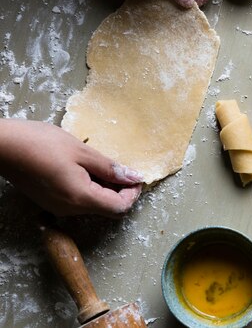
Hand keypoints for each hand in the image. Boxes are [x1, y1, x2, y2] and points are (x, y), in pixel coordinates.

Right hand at [0, 119, 143, 218]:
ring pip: (94, 205)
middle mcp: (71, 209)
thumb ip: (110, 168)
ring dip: (105, 188)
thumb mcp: (83, 152)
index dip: (133, 193)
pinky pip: (79, 200)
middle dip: (120, 191)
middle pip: (108, 209)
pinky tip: (86, 168)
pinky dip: (90, 188)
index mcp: (81, 198)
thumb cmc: (42, 144)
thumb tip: (134, 178)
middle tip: (120, 168)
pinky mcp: (51, 202)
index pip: (119, 207)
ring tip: (101, 164)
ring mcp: (59, 207)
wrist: (4, 146)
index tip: (135, 176)